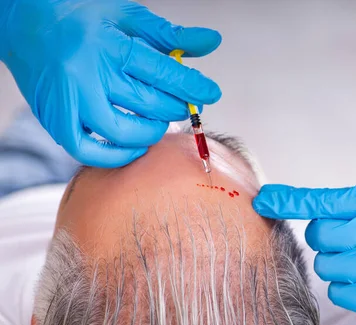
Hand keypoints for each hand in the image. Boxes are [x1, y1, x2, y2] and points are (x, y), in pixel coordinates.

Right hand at [0, 0, 221, 166]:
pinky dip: (116, 156)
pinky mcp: (55, 120)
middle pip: (147, 104)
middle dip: (175, 108)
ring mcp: (69, 101)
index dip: (192, 86)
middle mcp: (87, 75)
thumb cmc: (79, 15)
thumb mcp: (126, 16)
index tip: (211, 94)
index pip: (162, 73)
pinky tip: (135, 145)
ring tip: (159, 121)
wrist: (21, 20)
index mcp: (107, 45)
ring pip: (121, 132)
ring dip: (151, 132)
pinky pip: (88, 151)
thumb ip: (170, 35)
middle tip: (182, 105)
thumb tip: (211, 41)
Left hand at [253, 184, 355, 322]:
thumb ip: (338, 206)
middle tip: (351, 238)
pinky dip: (347, 285)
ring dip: (337, 263)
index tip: (262, 201)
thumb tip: (282, 204)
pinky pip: (339, 294)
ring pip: (326, 269)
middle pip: (319, 240)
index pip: (323, 203)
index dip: (289, 201)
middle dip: (327, 238)